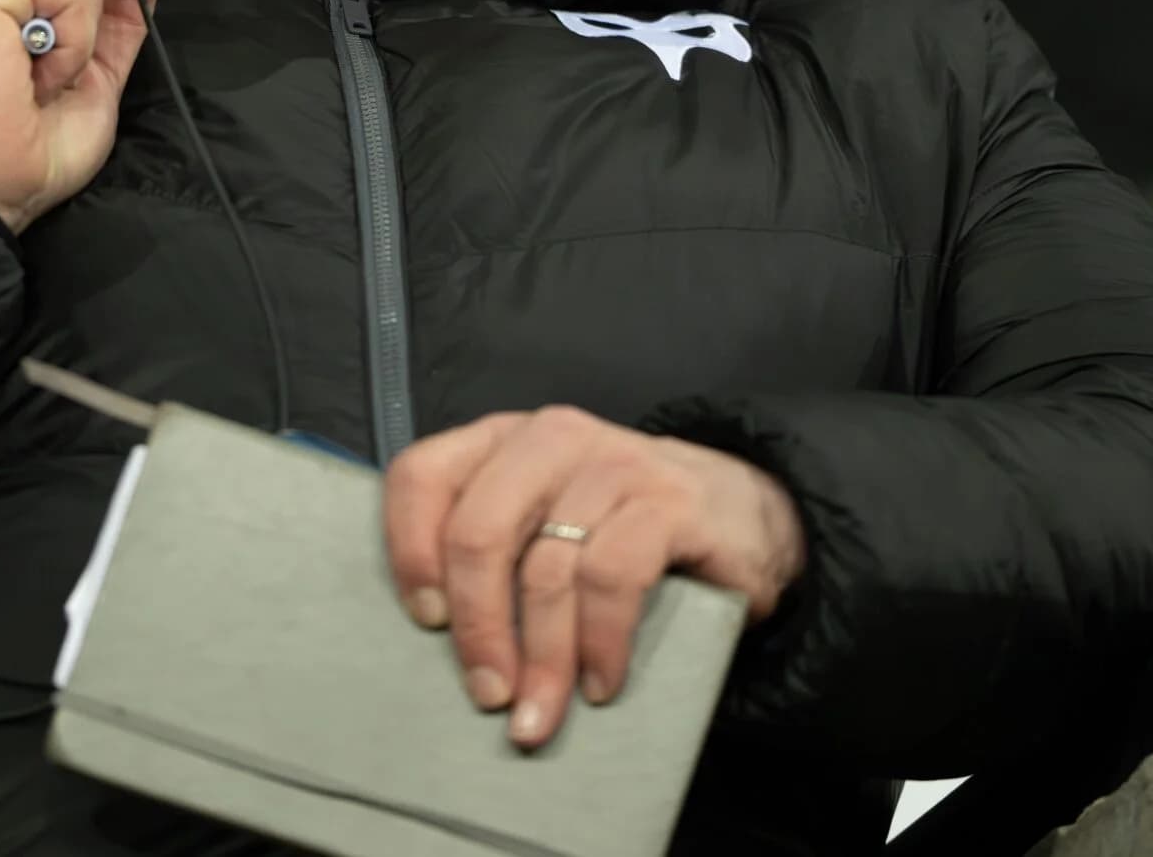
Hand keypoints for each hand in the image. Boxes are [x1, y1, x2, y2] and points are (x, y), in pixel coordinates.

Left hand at [383, 406, 805, 749]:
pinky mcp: (669, 503)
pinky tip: (600, 683)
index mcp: (504, 441)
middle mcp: (552, 439)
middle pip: (479, 531)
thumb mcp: (545, 522)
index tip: (426, 622)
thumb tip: (433, 638)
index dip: (410, 553)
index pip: (421, 475)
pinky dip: (600, 643)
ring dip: (541, 657)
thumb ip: (493, 551)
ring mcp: (615, 464)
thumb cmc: (619, 530)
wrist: (743, 515)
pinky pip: (613, 580)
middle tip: (488, 692)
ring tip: (540, 713)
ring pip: (547, 567)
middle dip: (477, 626)